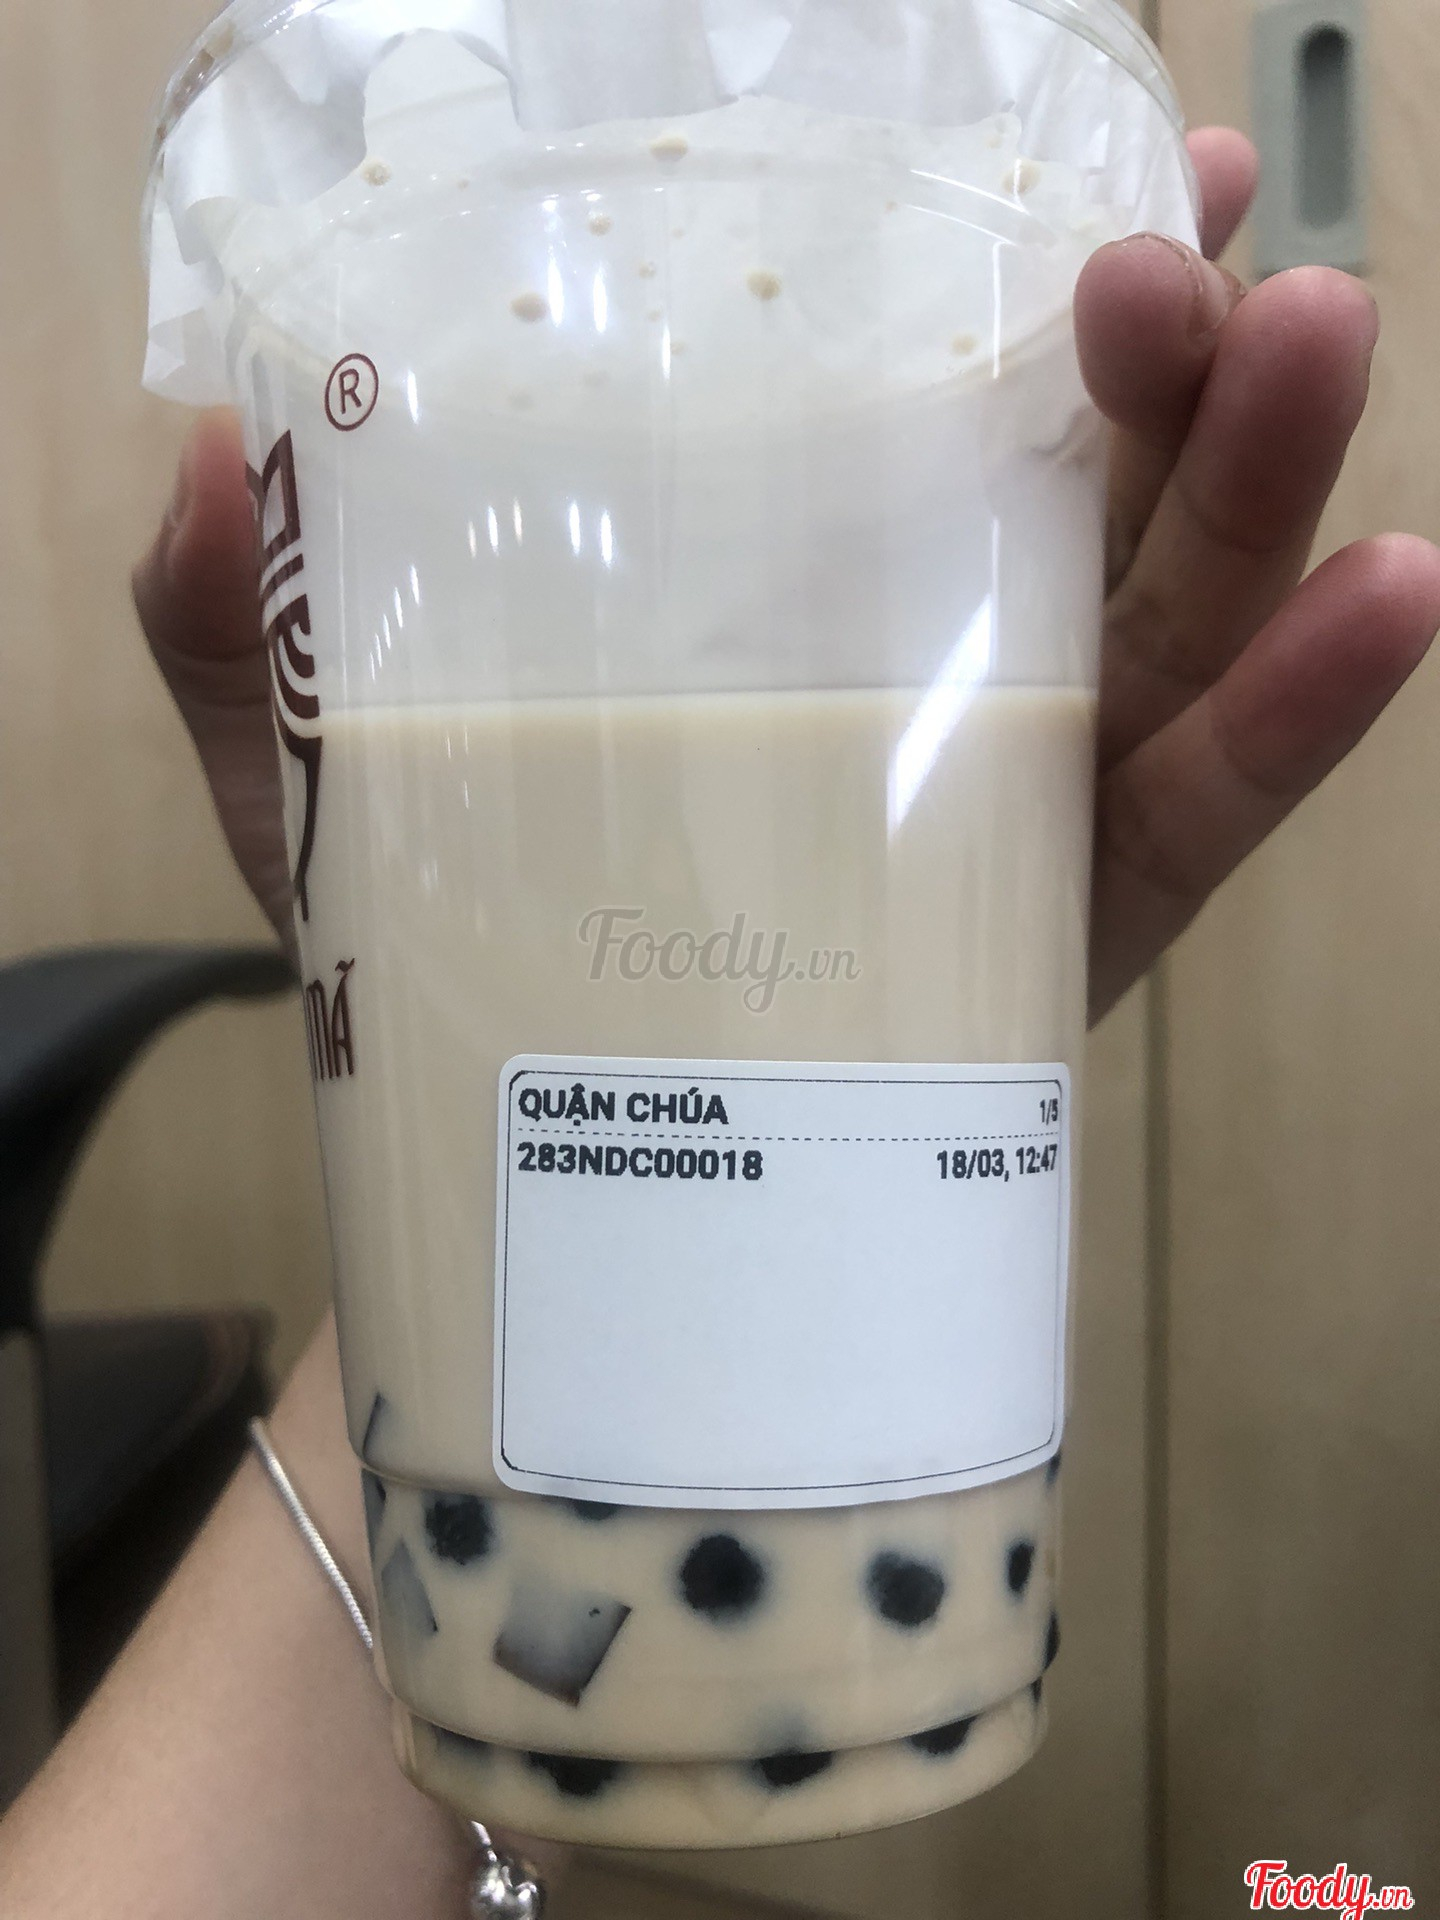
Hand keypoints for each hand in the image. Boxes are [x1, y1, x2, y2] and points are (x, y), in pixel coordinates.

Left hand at [134, 127, 1439, 1018]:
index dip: (1018, 283)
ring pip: (1170, 621)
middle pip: (1082, 493)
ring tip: (1311, 335)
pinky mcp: (1061, 937)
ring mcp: (1012, 801)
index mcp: (780, 607)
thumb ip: (245, 638)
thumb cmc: (459, 962)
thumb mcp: (320, 789)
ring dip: (1259, 481)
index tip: (1095, 158)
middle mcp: (924, 677)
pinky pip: (1194, 811)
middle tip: (1169, 247)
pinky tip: (1387, 594)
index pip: (919, 416)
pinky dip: (1297, 717)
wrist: (547, 1196)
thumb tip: (199, 464)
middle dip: (1152, 357)